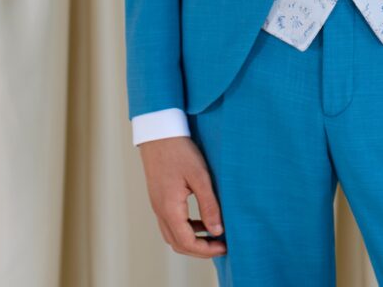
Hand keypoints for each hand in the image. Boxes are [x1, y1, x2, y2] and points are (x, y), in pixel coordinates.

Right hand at [138, 136, 226, 258]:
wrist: (158, 132)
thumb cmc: (179, 150)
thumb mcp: (199, 176)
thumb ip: (209, 205)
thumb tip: (218, 230)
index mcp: (169, 208)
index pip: (187, 243)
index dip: (206, 249)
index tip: (225, 246)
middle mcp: (160, 211)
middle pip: (178, 244)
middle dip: (200, 250)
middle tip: (221, 245)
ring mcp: (157, 205)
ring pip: (173, 235)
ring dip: (192, 240)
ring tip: (213, 234)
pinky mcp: (158, 197)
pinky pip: (171, 223)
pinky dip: (186, 228)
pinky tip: (200, 220)